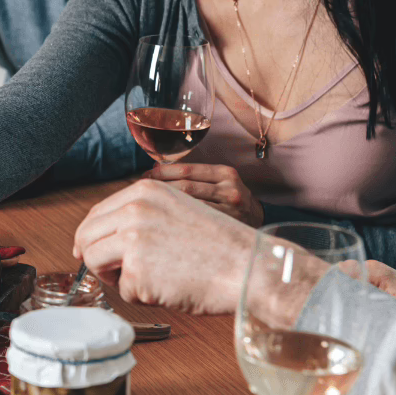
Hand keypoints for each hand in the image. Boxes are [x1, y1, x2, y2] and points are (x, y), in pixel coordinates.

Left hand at [73, 179, 255, 313]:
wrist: (248, 268)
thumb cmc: (219, 246)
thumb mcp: (178, 209)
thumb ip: (142, 214)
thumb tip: (103, 235)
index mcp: (146, 191)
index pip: (96, 213)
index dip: (89, 235)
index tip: (86, 250)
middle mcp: (136, 210)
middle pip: (86, 237)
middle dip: (93, 258)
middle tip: (110, 273)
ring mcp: (134, 239)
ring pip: (94, 262)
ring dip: (113, 277)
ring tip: (144, 280)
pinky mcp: (138, 271)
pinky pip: (122, 290)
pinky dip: (140, 295)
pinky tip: (166, 288)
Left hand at [144, 163, 263, 226]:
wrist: (255, 222)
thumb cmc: (227, 201)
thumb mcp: (218, 182)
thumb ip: (193, 176)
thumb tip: (154, 168)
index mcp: (225, 172)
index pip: (187, 170)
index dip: (162, 172)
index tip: (145, 176)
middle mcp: (230, 188)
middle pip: (186, 187)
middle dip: (160, 189)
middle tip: (140, 193)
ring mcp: (230, 209)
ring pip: (189, 205)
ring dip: (165, 205)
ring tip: (148, 206)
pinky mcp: (228, 226)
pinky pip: (196, 221)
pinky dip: (177, 219)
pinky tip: (163, 221)